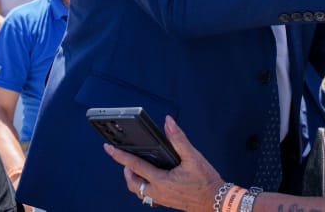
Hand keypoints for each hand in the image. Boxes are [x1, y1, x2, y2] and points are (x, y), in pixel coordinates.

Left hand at [103, 116, 223, 211]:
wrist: (215, 201)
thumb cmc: (206, 181)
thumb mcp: (193, 157)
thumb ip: (178, 139)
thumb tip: (168, 123)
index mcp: (161, 181)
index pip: (135, 165)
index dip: (120, 156)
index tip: (109, 148)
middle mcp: (157, 192)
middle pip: (132, 183)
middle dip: (126, 171)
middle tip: (126, 159)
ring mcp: (161, 199)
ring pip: (138, 191)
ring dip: (135, 179)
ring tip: (138, 167)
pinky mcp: (166, 202)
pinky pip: (148, 195)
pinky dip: (144, 186)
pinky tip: (153, 178)